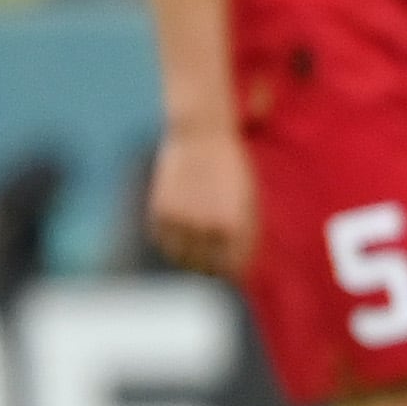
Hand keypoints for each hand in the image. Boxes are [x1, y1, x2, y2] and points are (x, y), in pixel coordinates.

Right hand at [145, 123, 255, 278]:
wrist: (201, 136)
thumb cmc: (231, 168)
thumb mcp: (247, 200)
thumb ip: (242, 233)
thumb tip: (235, 267)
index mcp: (234, 227)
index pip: (232, 268)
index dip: (232, 270)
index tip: (231, 267)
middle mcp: (207, 228)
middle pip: (205, 268)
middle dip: (211, 267)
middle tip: (212, 262)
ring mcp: (181, 221)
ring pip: (181, 258)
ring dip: (188, 258)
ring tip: (195, 248)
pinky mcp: (160, 211)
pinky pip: (162, 240)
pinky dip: (170, 241)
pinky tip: (179, 232)